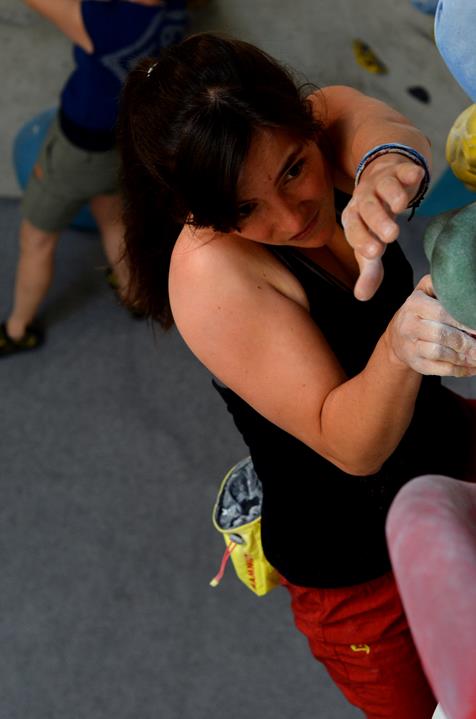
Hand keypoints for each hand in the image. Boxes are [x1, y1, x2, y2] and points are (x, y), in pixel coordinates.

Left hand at [341, 155, 425, 300]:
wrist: (381, 182)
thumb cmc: (373, 222)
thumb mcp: (371, 245)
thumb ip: (369, 271)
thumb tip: (361, 297)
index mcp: (353, 220)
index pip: (354, 231)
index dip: (362, 240)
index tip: (374, 253)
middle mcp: (363, 200)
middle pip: (367, 208)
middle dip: (377, 220)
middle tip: (391, 236)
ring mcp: (380, 183)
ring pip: (384, 187)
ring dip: (392, 195)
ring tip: (402, 206)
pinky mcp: (398, 171)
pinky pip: (402, 169)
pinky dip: (409, 172)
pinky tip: (416, 177)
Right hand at [387, 275, 475, 376]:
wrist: (397, 337)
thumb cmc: (420, 312)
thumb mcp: (426, 291)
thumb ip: (442, 286)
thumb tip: (469, 290)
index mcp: (414, 304)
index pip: (440, 313)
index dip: (462, 321)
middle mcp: (408, 325)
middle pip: (441, 335)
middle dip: (466, 342)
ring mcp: (410, 347)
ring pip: (439, 353)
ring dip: (463, 357)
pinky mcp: (416, 363)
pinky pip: (439, 369)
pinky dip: (459, 370)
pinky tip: (472, 367)